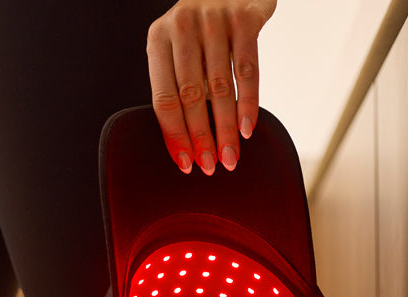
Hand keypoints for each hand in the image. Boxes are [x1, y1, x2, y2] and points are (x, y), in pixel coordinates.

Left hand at [146, 0, 276, 174]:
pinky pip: (247, 71)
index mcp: (158, 39)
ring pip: (220, 87)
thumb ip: (181, 82)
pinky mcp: (244, 20)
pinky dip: (249, 104)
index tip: (186, 163)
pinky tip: (248, 128)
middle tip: (211, 166)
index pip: (163, 97)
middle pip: (191, 96)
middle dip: (202, 137)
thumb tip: (189, 138)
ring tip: (231, 156)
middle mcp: (181, 27)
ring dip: (227, 129)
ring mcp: (213, 22)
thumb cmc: (204, 25)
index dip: (174, 134)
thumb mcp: (180, 46)